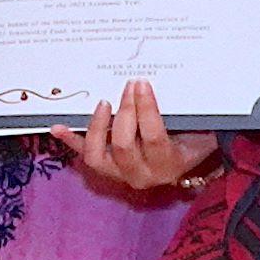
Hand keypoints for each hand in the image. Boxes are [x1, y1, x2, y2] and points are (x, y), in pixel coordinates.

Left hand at [53, 81, 217, 199]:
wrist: (185, 163)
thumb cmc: (194, 140)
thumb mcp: (202, 129)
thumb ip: (195, 115)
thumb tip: (190, 85)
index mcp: (169, 164)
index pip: (153, 136)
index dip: (146, 109)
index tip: (142, 84)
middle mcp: (143, 175)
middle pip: (124, 144)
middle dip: (126, 111)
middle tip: (128, 85)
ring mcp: (120, 174)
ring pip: (98, 156)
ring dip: (97, 127)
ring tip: (103, 103)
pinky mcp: (106, 169)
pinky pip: (85, 155)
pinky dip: (70, 141)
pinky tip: (57, 126)